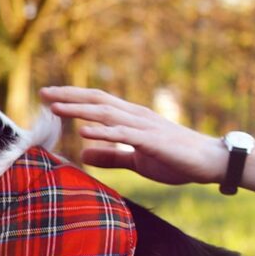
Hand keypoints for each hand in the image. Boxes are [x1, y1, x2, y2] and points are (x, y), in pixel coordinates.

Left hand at [39, 86, 226, 185]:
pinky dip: (103, 132)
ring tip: (55, 107)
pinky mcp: (153, 141)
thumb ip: (112, 156)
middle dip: (69, 97)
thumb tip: (82, 153)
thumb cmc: (178, 159)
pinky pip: (124, 135)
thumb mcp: (138, 160)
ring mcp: (145, 127)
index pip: (99, 102)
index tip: (49, 98)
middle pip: (98, 101)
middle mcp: (137, 116)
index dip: (74, 99)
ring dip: (79, 110)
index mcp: (133, 119)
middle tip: (43, 93)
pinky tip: (85, 131)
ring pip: (107, 113)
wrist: (211, 162)